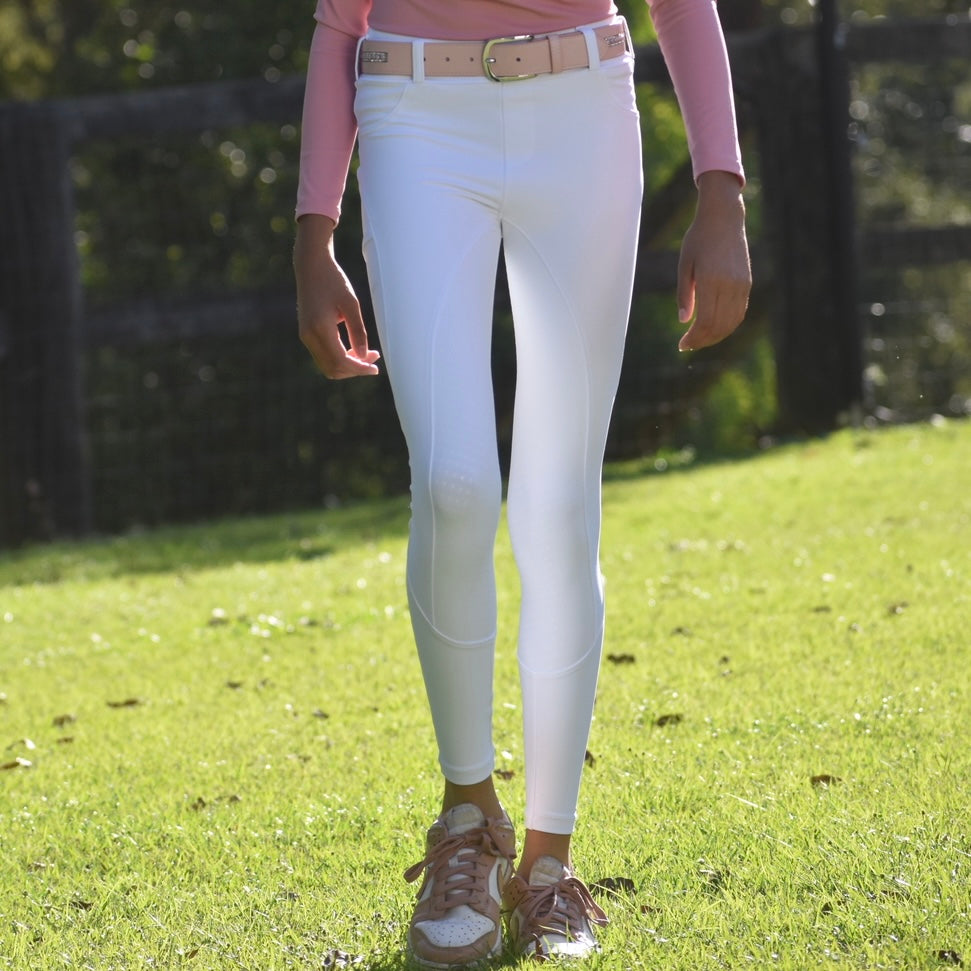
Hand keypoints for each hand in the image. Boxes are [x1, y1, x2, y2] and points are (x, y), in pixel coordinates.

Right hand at [294, 214, 380, 378]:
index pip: (340, 361)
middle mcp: (309, 335)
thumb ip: (358, 331)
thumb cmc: (333, 280)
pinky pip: (323, 356)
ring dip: (347, 366)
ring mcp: (305, 336)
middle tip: (374, 360)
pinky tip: (354, 350)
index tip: (375, 368)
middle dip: (355, 369)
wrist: (311, 266)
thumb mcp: (351, 304)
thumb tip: (364, 356)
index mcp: (319, 328)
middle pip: (333, 368)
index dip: (359, 368)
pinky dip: (339, 358)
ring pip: (327, 365)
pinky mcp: (306, 334)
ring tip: (366, 355)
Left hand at [676, 171, 751, 351]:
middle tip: (688, 345)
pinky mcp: (747, 283)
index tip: (682, 345)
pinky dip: (728, 325)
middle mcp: (729, 285)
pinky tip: (714, 328)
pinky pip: (739, 312)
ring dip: (716, 336)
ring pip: (732, 322)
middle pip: (719, 326)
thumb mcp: (685, 264)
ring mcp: (741, 285)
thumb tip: (684, 322)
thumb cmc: (698, 238)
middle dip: (703, 341)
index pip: (705, 322)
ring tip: (700, 339)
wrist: (724, 217)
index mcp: (711, 280)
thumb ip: (684, 294)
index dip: (694, 338)